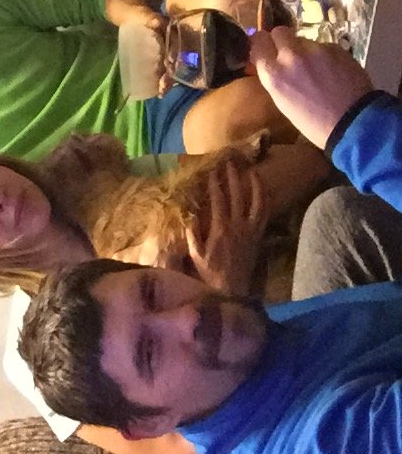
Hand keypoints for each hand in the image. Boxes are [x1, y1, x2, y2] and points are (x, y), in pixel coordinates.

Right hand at [186, 159, 267, 294]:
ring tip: (252, 171)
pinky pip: (264, 215)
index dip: (215, 184)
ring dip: (255, 186)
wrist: (232, 291)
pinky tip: (263, 192)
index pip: (219, 200)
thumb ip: (192, 233)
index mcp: (221, 229)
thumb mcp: (195, 254)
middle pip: (238, 196)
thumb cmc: (209, 272)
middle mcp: (238, 227)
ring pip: (257, 203)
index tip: (212, 170)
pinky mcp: (259, 237)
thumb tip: (189, 214)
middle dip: (233, 177)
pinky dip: (264, 201)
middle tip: (230, 162)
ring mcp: (251, 231)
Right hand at [248, 27, 373, 146]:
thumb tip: (270, 61)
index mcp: (273, 73)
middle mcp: (291, 56)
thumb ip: (273, 75)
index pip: (258, 41)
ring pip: (304, 40)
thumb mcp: (282, 100)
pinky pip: (324, 46)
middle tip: (288, 54)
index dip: (261, 44)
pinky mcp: (336, 48)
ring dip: (305, 50)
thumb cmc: (312, 122)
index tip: (265, 48)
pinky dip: (325, 56)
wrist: (355, 124)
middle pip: (279, 32)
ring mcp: (315, 50)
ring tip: (316, 69)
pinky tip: (333, 71)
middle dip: (282, 40)